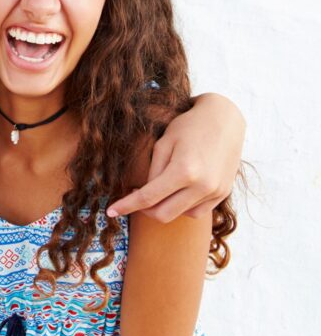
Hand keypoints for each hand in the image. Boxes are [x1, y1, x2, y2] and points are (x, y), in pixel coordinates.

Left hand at [107, 93, 244, 221]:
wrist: (225, 119)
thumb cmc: (189, 126)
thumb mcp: (164, 143)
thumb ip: (153, 172)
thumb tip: (145, 195)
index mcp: (184, 171)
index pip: (148, 198)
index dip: (126, 206)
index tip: (111, 211)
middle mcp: (202, 186)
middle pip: (164, 214)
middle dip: (144, 210)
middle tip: (134, 197)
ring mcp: (215, 192)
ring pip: (181, 215)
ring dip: (164, 208)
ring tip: (158, 190)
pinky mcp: (223, 193)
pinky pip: (197, 212)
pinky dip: (182, 207)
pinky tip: (175, 193)